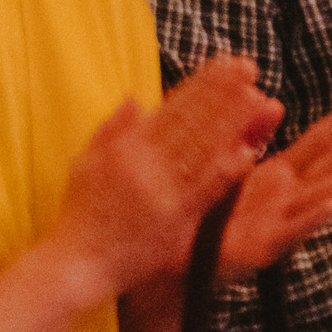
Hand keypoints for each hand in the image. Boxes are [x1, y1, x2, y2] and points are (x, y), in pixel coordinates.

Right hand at [54, 56, 280, 297]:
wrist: (75, 267)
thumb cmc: (78, 218)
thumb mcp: (84, 166)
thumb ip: (110, 131)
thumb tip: (134, 98)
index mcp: (126, 149)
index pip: (171, 108)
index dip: (200, 84)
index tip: (224, 63)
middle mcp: (144, 164)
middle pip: (190, 121)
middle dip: (221, 91)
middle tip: (248, 66)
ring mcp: (161, 191)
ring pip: (202, 149)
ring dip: (231, 122)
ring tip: (257, 97)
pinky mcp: (174, 220)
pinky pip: (205, 190)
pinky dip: (226, 170)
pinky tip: (249, 151)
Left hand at [219, 95, 331, 278]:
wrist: (178, 261)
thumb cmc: (205, 215)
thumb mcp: (227, 165)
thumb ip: (250, 134)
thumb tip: (271, 99)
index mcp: (279, 175)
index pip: (318, 142)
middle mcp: (287, 196)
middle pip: (328, 165)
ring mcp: (279, 221)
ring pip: (319, 195)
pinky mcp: (264, 248)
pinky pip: (292, 231)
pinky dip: (314, 219)